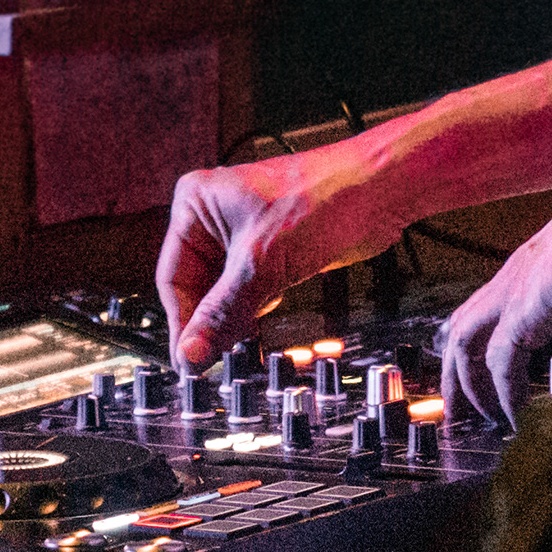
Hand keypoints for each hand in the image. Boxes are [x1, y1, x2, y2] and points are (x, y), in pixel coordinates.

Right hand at [157, 144, 397, 370]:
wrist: (379, 191)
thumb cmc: (324, 199)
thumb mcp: (261, 264)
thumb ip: (222, 313)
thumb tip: (191, 353)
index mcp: (196, 203)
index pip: (172, 277)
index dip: (182, 322)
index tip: (189, 360)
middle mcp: (213, 215)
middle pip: (196, 287)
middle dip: (211, 320)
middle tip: (217, 357)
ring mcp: (242, 232)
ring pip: (222, 291)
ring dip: (233, 316)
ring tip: (245, 336)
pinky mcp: (268, 249)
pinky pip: (247, 289)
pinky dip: (252, 307)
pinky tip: (262, 317)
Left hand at [435, 207, 551, 429]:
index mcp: (531, 271)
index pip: (486, 310)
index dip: (479, 346)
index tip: (482, 378)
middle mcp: (511, 281)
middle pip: (461, 329)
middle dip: (455, 373)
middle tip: (459, 412)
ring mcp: (511, 294)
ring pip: (463, 346)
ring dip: (466, 387)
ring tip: (477, 422)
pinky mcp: (522, 311)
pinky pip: (499, 363)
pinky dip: (504, 394)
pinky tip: (516, 418)